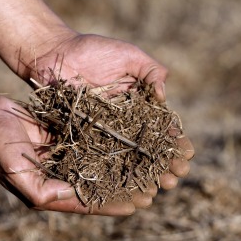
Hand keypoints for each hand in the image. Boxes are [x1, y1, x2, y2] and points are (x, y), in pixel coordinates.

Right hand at [0, 96, 147, 214]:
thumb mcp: (17, 174)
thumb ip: (42, 190)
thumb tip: (74, 194)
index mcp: (52, 193)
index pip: (89, 202)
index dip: (115, 205)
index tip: (139, 205)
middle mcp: (62, 178)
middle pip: (100, 187)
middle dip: (126, 189)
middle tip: (154, 189)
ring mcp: (66, 158)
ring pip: (101, 166)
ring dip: (124, 168)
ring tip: (150, 169)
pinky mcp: (68, 139)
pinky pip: (94, 145)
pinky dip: (112, 146)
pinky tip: (133, 144)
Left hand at [25, 32, 194, 198]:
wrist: (53, 55)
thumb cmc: (92, 51)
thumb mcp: (129, 56)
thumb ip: (150, 71)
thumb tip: (164, 96)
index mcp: (140, 106)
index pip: (163, 128)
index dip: (176, 143)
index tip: (187, 155)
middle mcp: (126, 124)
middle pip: (149, 149)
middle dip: (164, 165)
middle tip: (175, 179)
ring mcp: (105, 134)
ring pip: (128, 159)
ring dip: (144, 175)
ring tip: (157, 189)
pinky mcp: (84, 140)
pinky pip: (101, 160)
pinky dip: (114, 174)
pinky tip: (126, 187)